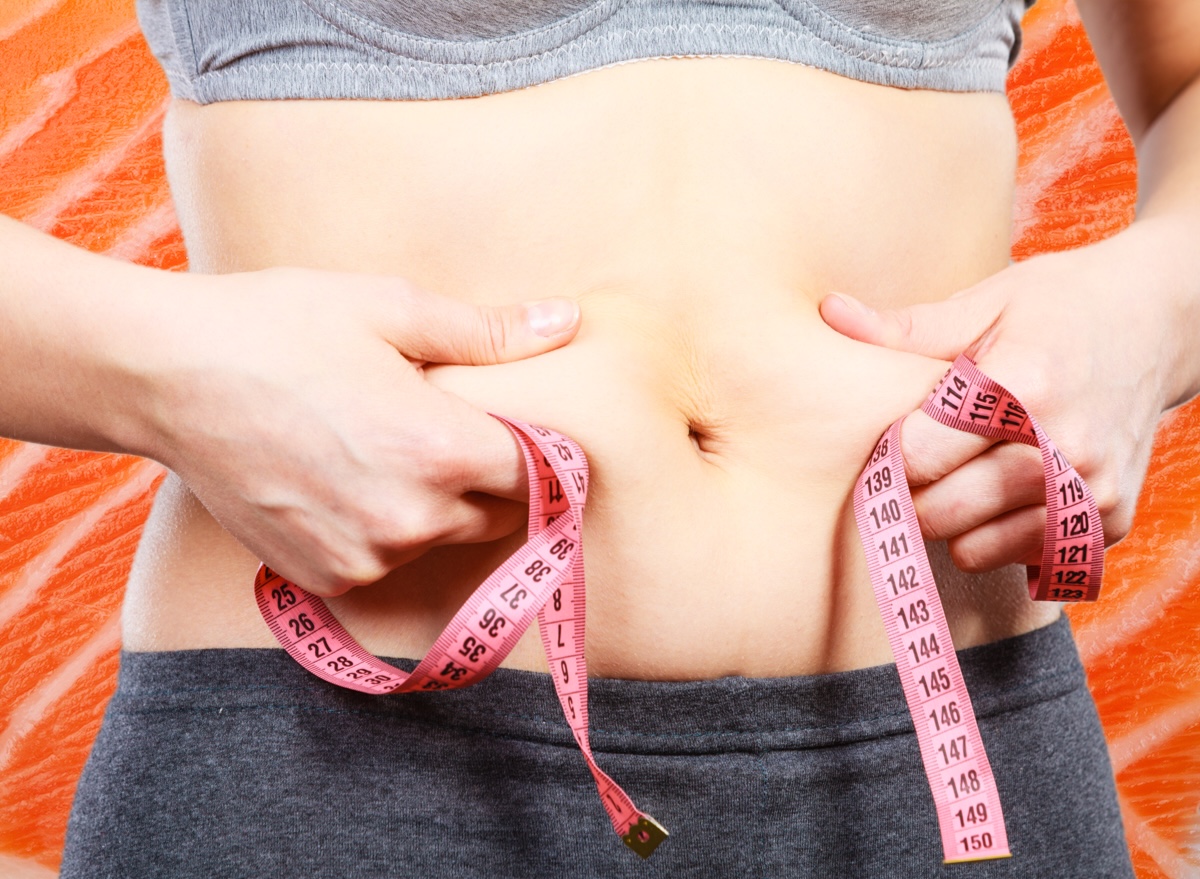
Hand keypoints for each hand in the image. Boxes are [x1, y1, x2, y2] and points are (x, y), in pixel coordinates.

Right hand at [122, 266, 580, 596]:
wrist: (163, 374)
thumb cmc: (278, 326)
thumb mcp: (389, 308)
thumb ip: (487, 331)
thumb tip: (565, 323)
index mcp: (442, 452)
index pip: (543, 474)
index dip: (543, 449)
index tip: (524, 426)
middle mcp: (411, 520)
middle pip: (500, 513)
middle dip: (490, 476)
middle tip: (443, 425)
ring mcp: (365, 558)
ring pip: (442, 537)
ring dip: (435, 503)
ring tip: (381, 444)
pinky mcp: (324, 578)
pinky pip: (386, 561)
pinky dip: (382, 529)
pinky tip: (345, 478)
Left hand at [819, 227, 1189, 573]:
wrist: (1162, 323)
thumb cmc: (1060, 307)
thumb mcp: (985, 302)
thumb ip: (904, 328)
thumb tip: (828, 313)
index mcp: (1025, 384)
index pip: (917, 453)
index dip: (889, 449)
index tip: (889, 436)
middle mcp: (1066, 446)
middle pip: (939, 511)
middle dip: (911, 493)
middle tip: (918, 462)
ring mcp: (1093, 491)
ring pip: (973, 548)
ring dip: (953, 521)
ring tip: (963, 475)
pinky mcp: (1110, 523)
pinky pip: (1021, 560)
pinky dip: (1001, 537)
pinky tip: (1006, 494)